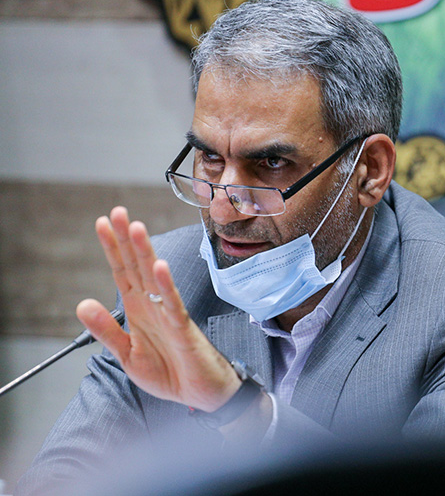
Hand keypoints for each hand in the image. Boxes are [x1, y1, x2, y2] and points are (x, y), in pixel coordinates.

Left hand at [76, 207, 239, 411]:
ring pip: (154, 278)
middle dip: (126, 239)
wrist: (201, 395)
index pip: (122, 272)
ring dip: (144, 252)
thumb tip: (82, 303)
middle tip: (118, 212)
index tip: (102, 223)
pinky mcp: (182, 328)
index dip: (112, 249)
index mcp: (138, 310)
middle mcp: (152, 306)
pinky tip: (158, 267)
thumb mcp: (127, 355)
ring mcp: (168, 314)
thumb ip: (106, 330)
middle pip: (136, 266)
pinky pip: (172, 303)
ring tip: (136, 228)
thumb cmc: (169, 372)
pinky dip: (165, 285)